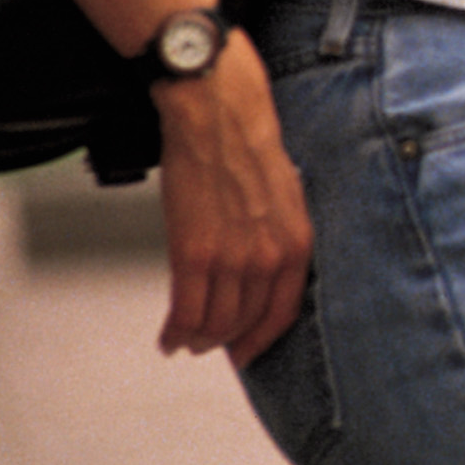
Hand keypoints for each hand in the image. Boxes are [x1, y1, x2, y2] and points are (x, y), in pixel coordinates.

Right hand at [151, 28, 310, 364]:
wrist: (217, 112)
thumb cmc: (248, 145)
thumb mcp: (284, 195)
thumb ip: (276, 234)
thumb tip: (261, 267)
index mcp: (297, 241)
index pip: (283, 311)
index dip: (261, 338)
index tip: (246, 352)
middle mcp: (270, 256)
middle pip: (246, 322)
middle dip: (225, 341)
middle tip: (207, 346)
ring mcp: (233, 257)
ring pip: (215, 323)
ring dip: (198, 339)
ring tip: (185, 342)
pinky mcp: (194, 251)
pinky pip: (185, 311)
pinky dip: (174, 332)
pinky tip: (167, 339)